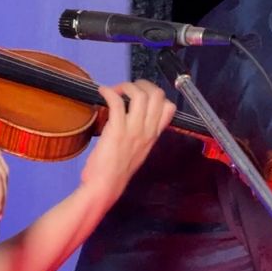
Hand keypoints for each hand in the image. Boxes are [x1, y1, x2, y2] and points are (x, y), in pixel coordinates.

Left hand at [80, 80, 175, 201]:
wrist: (106, 186)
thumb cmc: (117, 172)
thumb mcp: (138, 153)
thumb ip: (141, 136)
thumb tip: (134, 121)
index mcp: (153, 136)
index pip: (169, 108)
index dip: (156, 95)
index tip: (142, 95)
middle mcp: (147, 131)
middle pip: (157, 95)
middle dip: (143, 84)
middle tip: (128, 88)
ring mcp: (133, 130)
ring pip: (140, 95)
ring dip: (126, 86)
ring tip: (115, 90)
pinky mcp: (117, 130)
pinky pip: (117, 102)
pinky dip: (109, 92)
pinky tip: (102, 92)